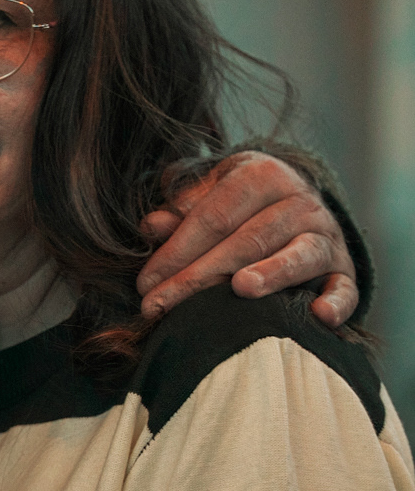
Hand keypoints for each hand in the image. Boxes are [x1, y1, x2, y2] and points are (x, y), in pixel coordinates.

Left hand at [137, 153, 357, 328]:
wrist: (299, 203)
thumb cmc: (240, 205)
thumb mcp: (212, 195)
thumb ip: (182, 211)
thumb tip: (152, 227)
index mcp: (261, 175)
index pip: (213, 216)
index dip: (176, 250)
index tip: (146, 283)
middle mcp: (299, 200)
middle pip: (246, 240)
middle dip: (199, 276)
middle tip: (162, 306)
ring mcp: (326, 234)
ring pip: (297, 255)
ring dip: (271, 273)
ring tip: (241, 288)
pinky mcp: (345, 268)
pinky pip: (344, 287)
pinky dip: (336, 302)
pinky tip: (319, 316)